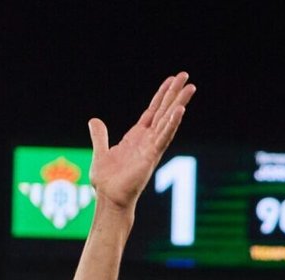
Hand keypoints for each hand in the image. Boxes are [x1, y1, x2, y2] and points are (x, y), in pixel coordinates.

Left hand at [88, 72, 195, 212]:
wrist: (109, 199)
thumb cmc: (107, 181)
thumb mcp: (100, 152)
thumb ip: (100, 136)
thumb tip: (94, 121)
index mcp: (137, 137)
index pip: (153, 111)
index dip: (162, 95)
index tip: (172, 80)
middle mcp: (148, 140)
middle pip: (164, 111)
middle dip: (175, 93)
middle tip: (186, 76)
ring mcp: (152, 148)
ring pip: (168, 120)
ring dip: (179, 104)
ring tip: (190, 88)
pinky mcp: (151, 156)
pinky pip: (163, 137)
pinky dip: (171, 124)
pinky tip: (179, 110)